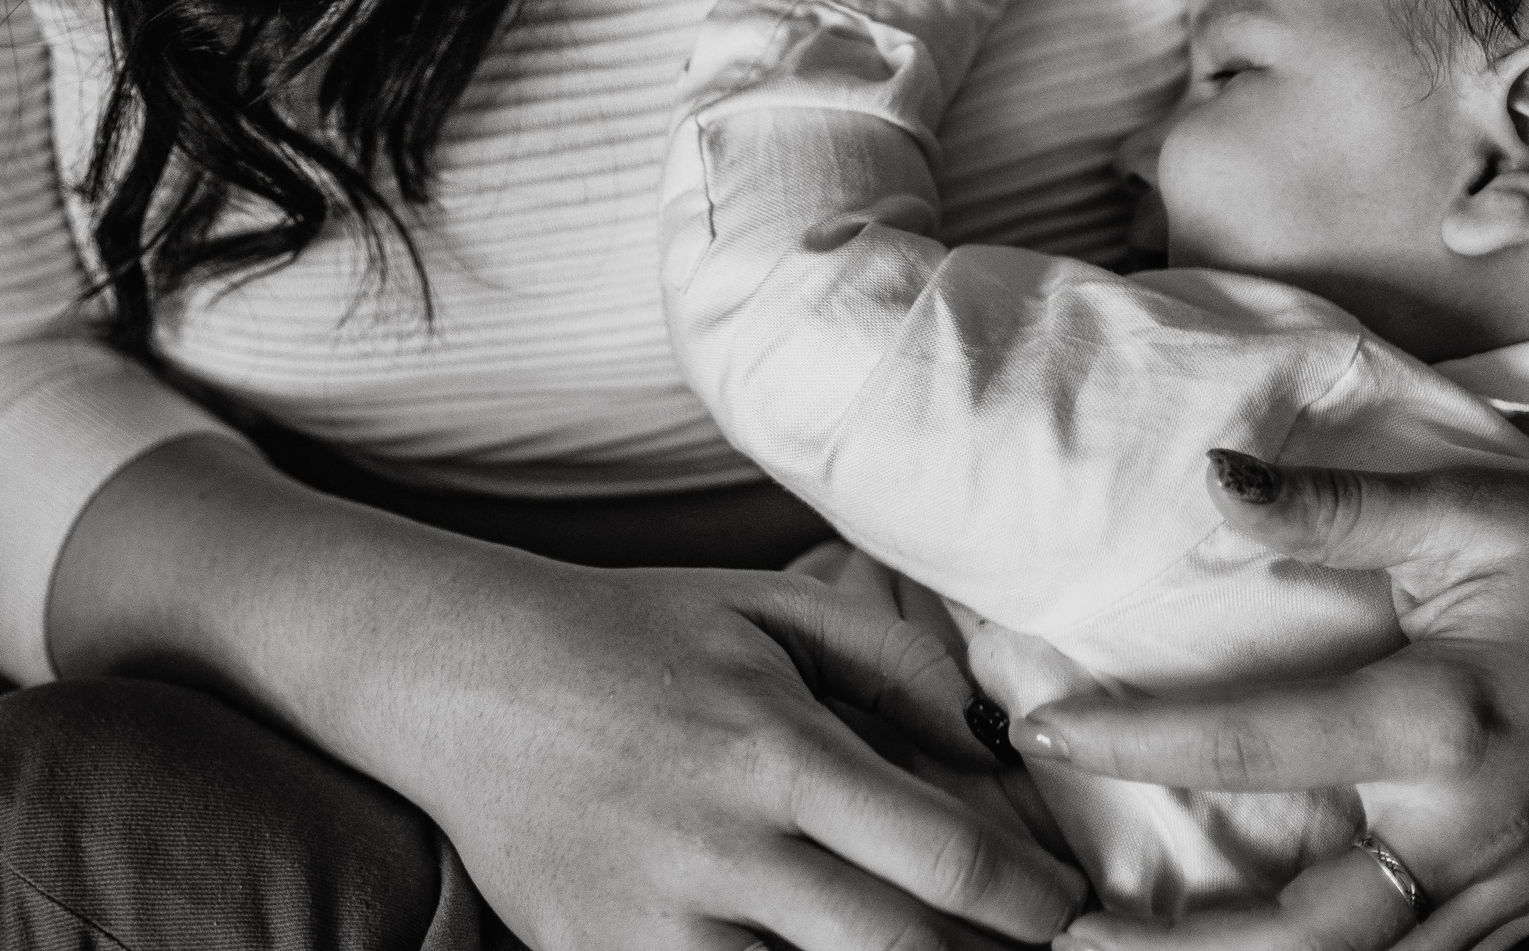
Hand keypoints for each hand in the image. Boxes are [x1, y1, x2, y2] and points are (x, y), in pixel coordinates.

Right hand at [54, 438, 1087, 950]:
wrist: (458, 674)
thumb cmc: (632, 634)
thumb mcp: (768, 612)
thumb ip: (893, 660)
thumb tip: (991, 738)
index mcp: (776, 750)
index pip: (947, 861)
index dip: (1033, 901)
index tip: (1070, 905)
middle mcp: (724, 848)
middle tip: (1026, 949)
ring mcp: (657, 924)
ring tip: (931, 950)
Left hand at [1014, 452, 1528, 950]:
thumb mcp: (1469, 513)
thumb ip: (1337, 505)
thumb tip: (1213, 480)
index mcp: (1443, 718)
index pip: (1256, 745)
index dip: (1136, 740)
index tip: (1040, 727)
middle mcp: (1471, 827)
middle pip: (1299, 929)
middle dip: (1175, 948)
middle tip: (1060, 935)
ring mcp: (1510, 887)